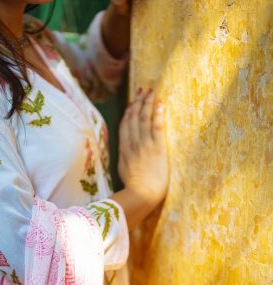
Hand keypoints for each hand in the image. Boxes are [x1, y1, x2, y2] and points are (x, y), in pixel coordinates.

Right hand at [118, 88, 168, 207]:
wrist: (140, 194)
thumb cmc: (134, 188)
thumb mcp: (124, 170)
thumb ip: (125, 158)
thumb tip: (126, 153)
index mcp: (124, 150)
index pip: (125, 126)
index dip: (128, 113)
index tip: (132, 103)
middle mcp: (132, 143)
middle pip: (134, 118)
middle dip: (138, 102)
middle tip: (143, 91)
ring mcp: (144, 144)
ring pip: (144, 118)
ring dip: (147, 103)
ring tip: (151, 92)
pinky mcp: (156, 147)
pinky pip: (156, 126)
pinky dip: (158, 114)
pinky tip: (160, 103)